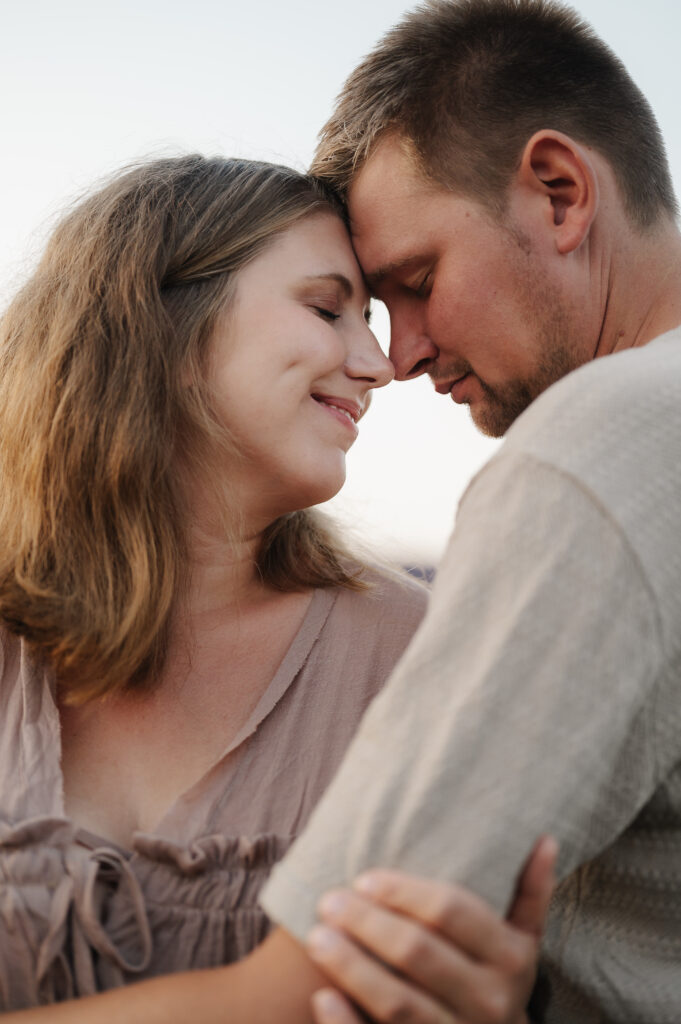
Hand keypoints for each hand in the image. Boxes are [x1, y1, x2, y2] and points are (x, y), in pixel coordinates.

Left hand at [306, 836, 556, 1023]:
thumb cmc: (496, 983)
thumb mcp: (522, 942)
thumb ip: (529, 892)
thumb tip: (545, 838)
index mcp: (511, 960)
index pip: (451, 912)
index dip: (404, 892)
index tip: (364, 878)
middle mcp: (490, 1003)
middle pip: (418, 953)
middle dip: (367, 924)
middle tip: (328, 901)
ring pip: (398, 1004)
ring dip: (352, 968)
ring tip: (316, 937)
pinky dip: (347, 1023)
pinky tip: (323, 995)